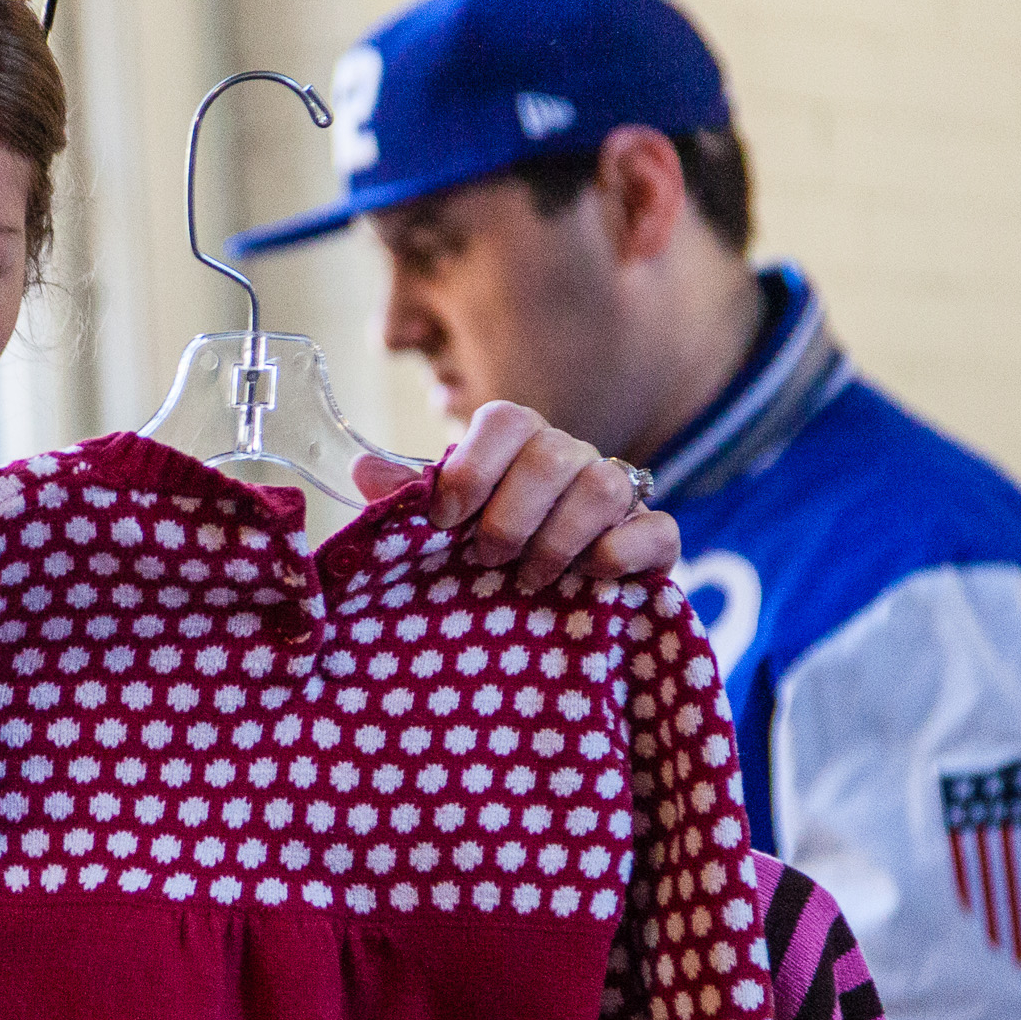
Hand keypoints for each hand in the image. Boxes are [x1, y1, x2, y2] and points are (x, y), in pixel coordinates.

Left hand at [355, 401, 679, 591]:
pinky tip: (591, 576)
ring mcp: (618, 493)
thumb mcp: (444, 526)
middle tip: (488, 560)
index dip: (472, 468)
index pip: (504, 420)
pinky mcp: (654, 539)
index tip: (445, 521)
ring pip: (605, 487)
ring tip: (531, 578)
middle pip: (553, 455)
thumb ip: (409, 499)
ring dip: (560, 539)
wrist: (549, 599)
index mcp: (519, 442)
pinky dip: (624, 551)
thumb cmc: (488, 549)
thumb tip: (363, 472)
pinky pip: (657, 528)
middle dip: (512, 515)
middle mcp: (572, 456)